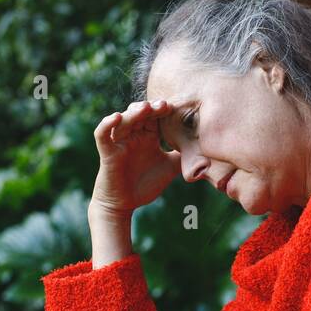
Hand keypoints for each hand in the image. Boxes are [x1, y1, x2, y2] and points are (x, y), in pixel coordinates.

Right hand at [90, 99, 182, 219]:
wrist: (125, 205)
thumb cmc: (145, 184)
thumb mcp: (170, 168)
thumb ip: (184, 157)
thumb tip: (207, 151)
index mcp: (148, 137)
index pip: (156, 117)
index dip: (164, 111)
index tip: (177, 109)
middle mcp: (134, 135)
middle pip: (140, 114)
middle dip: (152, 108)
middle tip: (165, 106)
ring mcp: (120, 142)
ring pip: (124, 120)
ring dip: (133, 112)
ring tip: (145, 108)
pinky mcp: (108, 152)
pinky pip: (102, 134)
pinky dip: (107, 124)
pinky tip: (117, 117)